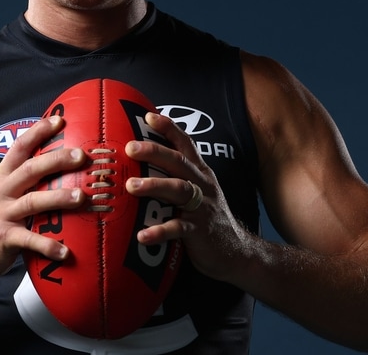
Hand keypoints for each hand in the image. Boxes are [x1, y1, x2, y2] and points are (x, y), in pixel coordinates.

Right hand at [0, 116, 86, 282]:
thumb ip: (20, 181)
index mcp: (1, 177)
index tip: (59, 120)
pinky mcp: (3, 238)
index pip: (19, 148)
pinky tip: (65, 251)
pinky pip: (29, 240)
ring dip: (59, 198)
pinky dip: (48, 245)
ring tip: (81, 197)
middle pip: (30, 169)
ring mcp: (1, 214)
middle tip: (81, 155)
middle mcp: (0, 192)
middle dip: (56, 160)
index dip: (38, 132)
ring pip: (32, 202)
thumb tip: (54, 167)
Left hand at [124, 112, 251, 282]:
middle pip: (179, 162)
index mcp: (200, 173)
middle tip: (130, 148)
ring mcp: (202, 208)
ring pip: (179, 190)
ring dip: (154, 186)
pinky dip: (160, 231)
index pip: (186, 144)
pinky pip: (179, 229)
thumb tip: (141, 164)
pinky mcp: (199, 232)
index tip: (149, 116)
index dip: (169, 128)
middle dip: (155, 152)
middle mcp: (202, 185)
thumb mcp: (197, 191)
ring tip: (131, 186)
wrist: (237, 251)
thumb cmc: (207, 218)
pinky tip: (142, 235)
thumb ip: (175, 177)